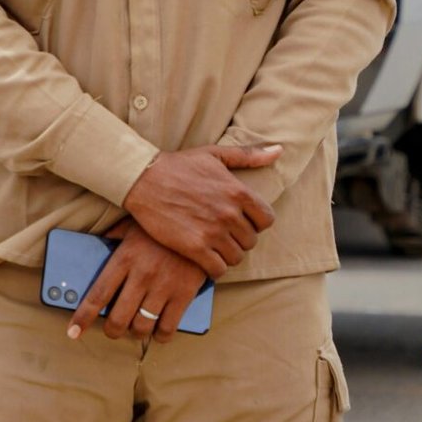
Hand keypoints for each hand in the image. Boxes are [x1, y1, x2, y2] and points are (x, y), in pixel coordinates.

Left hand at [66, 220, 209, 341]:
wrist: (203, 221)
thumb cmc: (164, 224)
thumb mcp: (134, 225)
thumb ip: (114, 237)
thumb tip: (96, 244)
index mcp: (124, 258)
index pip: (97, 295)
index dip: (83, 318)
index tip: (73, 332)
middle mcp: (141, 275)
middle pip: (118, 318)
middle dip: (112, 331)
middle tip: (113, 330)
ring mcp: (164, 286)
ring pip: (142, 327)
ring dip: (137, 332)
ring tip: (137, 328)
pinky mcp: (185, 294)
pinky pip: (168, 328)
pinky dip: (161, 336)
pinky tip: (159, 331)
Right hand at [122, 142, 282, 279]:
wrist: (142, 179)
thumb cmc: (178, 165)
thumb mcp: (215, 154)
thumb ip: (249, 155)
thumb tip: (279, 151)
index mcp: (238, 192)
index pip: (267, 220)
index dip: (255, 223)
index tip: (241, 221)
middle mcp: (229, 214)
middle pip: (251, 241)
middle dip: (239, 239)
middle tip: (223, 234)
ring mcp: (212, 232)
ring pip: (236, 257)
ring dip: (227, 254)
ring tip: (214, 247)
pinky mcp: (194, 248)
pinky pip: (218, 269)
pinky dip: (214, 268)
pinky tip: (205, 259)